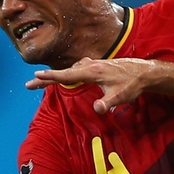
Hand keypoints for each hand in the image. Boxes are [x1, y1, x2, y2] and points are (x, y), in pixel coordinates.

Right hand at [25, 57, 156, 113]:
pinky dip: (69, 72)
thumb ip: (108, 102)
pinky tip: (69, 75)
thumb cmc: (132, 85)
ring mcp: (95, 64)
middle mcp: (91, 65)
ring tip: (43, 80)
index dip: (51, 76)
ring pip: (71, 69)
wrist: (144, 72)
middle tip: (29, 84)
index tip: (35, 76)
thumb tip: (98, 108)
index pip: (67, 74)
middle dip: (47, 78)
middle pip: (65, 71)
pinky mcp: (99, 65)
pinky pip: (79, 68)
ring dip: (58, 75)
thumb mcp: (121, 96)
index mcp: (93, 71)